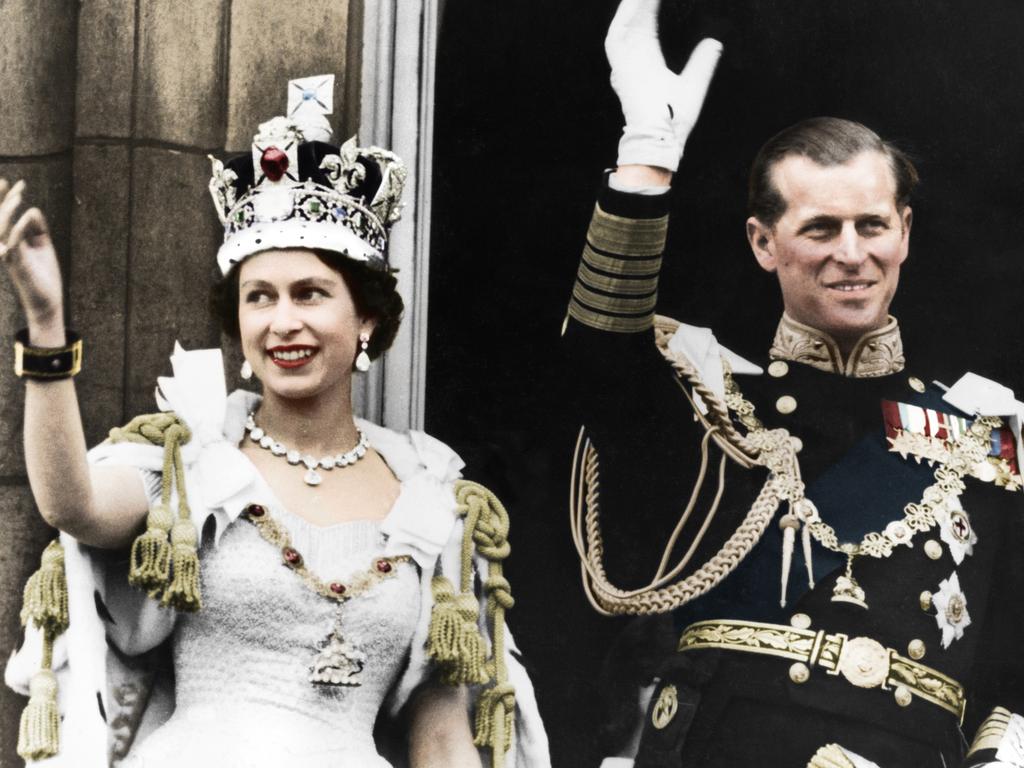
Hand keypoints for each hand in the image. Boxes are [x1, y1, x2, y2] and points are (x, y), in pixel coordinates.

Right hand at [0, 179, 65, 339]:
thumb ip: (38, 229)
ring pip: (1, 230)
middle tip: (13, 183)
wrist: (47, 302)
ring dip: (8, 212)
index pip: (5, 217)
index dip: (6, 199)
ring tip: (19, 198)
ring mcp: (10, 256)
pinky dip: (18, 231)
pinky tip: (25, 218)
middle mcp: (6, 247)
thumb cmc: (43, 275)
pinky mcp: (18, 266)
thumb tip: (33, 209)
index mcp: (11, 241)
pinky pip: (13, 246)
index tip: (15, 183)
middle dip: (3, 200)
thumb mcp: (43, 247)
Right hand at [606, 0, 722, 171]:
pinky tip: (634, 2)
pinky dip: (625, 17)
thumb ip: (702, 62)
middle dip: (641, 1)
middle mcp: (634, 60)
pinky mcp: (621, 68)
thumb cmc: (675, 120)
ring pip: (626, 24)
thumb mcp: (694, 83)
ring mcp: (626, 63)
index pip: (648, 26)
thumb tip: (714, 42)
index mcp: (647, 62)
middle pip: (636, 20)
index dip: (652, 7)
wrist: (663, 137)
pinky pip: (618, 36)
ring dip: (633, 5)